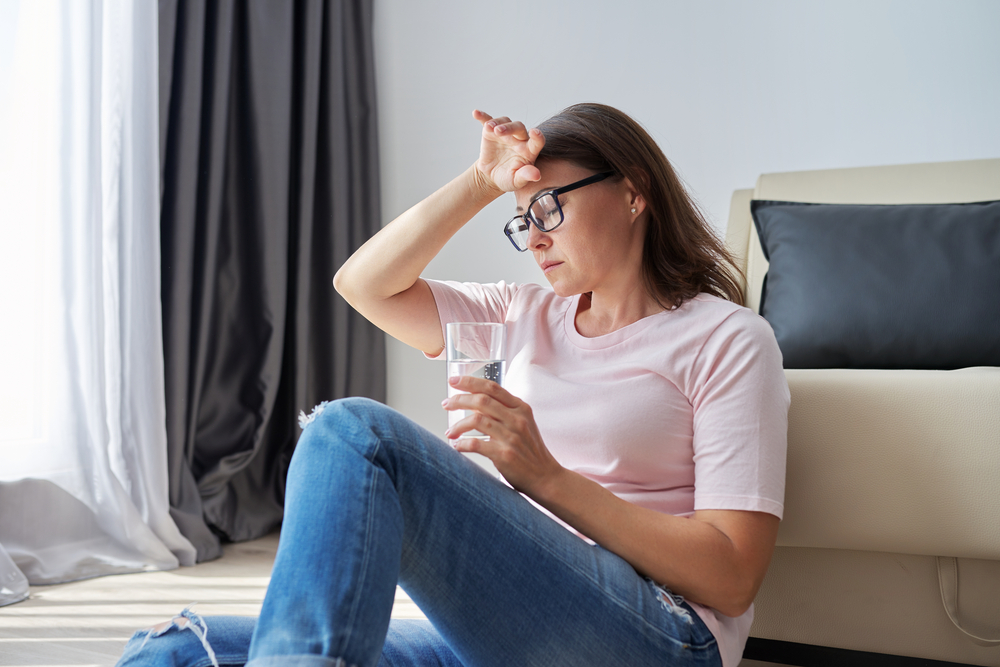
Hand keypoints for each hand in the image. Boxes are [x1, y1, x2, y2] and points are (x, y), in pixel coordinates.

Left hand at [443, 374, 563, 496]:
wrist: (546, 477)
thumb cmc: (531, 451)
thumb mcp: (524, 424)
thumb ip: (505, 412)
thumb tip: (475, 405)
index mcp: (521, 408)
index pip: (492, 387)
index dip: (470, 382)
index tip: (453, 380)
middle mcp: (517, 419)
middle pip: (481, 400)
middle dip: (459, 400)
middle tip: (446, 404)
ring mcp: (511, 437)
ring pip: (476, 420)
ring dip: (458, 425)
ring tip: (450, 431)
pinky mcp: (505, 455)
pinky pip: (476, 444)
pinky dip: (462, 444)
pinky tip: (457, 446)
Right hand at [472, 109, 544, 193]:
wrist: (492, 176)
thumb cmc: (508, 179)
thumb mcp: (516, 181)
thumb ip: (526, 176)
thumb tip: (537, 175)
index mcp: (529, 151)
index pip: (537, 141)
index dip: (537, 136)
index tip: (535, 132)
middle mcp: (519, 138)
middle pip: (518, 127)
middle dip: (510, 128)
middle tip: (499, 131)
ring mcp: (505, 134)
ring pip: (504, 121)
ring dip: (497, 122)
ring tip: (489, 127)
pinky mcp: (491, 132)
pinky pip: (488, 121)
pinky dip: (483, 116)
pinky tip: (476, 113)